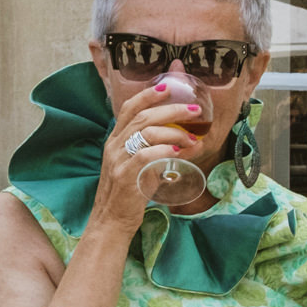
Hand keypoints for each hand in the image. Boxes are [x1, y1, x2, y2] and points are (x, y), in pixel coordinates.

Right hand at [91, 79, 207, 231]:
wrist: (111, 220)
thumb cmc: (129, 193)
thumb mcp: (141, 166)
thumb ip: (157, 150)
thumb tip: (188, 139)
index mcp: (117, 140)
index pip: (130, 108)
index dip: (148, 95)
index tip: (168, 85)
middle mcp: (115, 146)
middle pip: (144, 117)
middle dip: (172, 110)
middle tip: (195, 110)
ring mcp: (118, 160)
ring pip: (146, 133)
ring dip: (174, 132)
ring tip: (193, 138)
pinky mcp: (125, 176)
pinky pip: (145, 155)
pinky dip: (164, 150)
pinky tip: (178, 151)